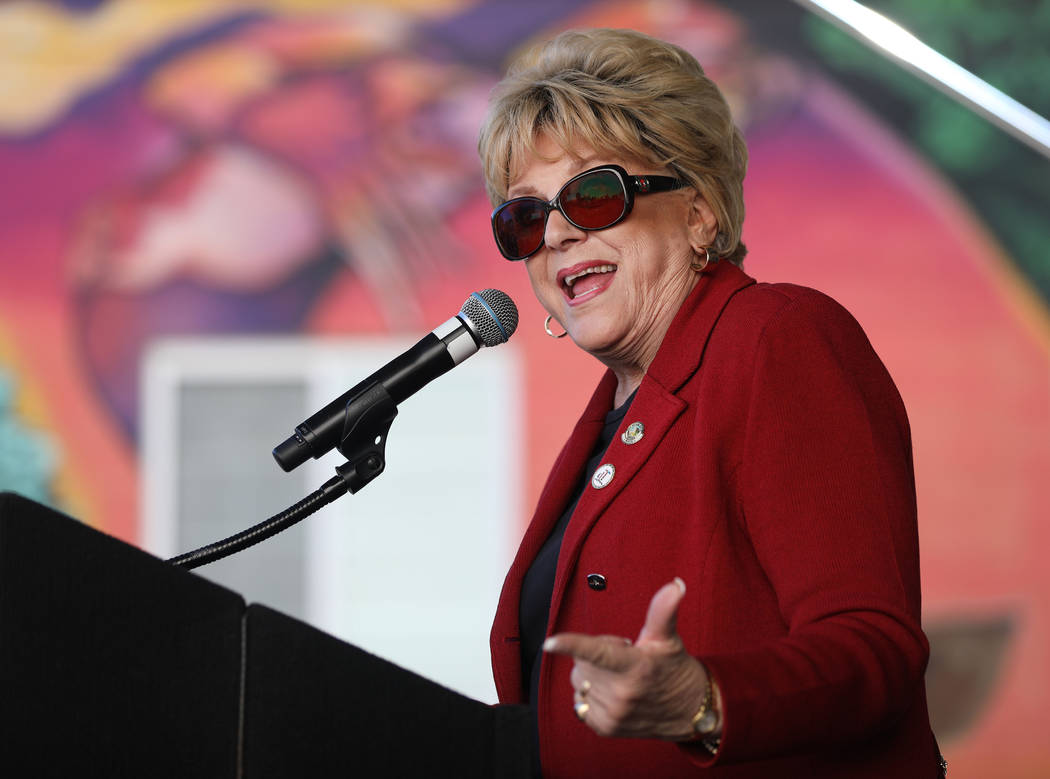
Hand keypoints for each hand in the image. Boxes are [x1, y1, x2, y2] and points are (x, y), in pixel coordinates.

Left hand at [542, 577, 714, 740]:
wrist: (688, 711)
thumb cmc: (673, 668)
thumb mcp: (667, 639)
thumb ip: (663, 610)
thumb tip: (676, 584)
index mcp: (635, 666)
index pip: (598, 652)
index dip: (571, 645)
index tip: (549, 642)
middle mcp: (622, 693)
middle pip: (582, 662)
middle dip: (595, 655)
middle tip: (622, 657)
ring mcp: (613, 714)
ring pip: (578, 681)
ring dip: (592, 675)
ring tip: (619, 677)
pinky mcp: (606, 728)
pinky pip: (579, 702)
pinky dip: (590, 694)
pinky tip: (611, 693)